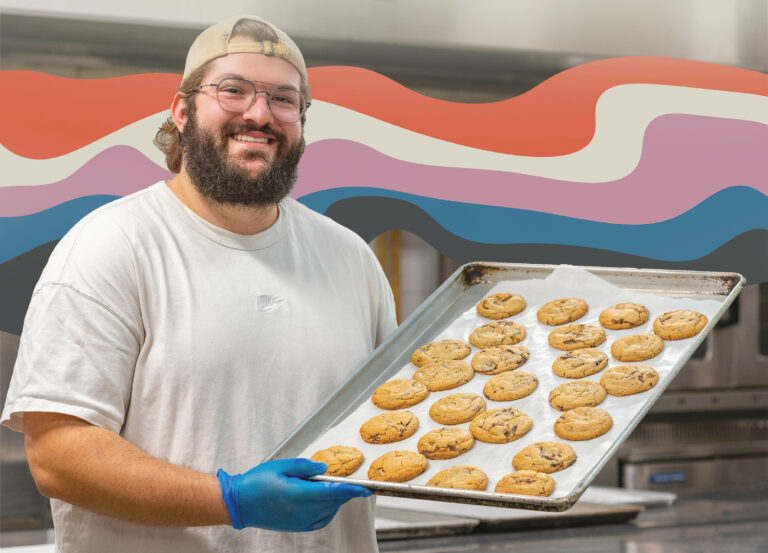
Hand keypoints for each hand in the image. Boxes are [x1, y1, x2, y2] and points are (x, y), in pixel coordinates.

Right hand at [217, 458, 370, 530]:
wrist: (239, 505)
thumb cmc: (257, 483)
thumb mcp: (281, 466)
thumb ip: (305, 466)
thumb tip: (324, 468)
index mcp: (299, 495)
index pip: (333, 492)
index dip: (352, 490)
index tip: (366, 489)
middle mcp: (303, 512)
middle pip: (334, 501)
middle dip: (344, 491)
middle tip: (345, 478)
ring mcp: (301, 522)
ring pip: (330, 511)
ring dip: (335, 499)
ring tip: (326, 485)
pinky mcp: (299, 527)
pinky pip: (322, 519)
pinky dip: (328, 509)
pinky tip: (321, 498)